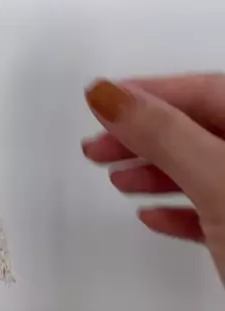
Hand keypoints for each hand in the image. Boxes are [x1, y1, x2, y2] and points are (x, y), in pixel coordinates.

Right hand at [82, 74, 224, 284]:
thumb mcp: (218, 179)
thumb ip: (164, 133)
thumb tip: (109, 94)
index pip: (206, 91)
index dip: (150, 93)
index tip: (102, 101)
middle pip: (202, 129)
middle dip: (146, 136)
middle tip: (97, 147)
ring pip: (208, 171)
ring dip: (159, 173)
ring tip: (119, 181)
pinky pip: (217, 213)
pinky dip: (183, 213)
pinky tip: (154, 218)